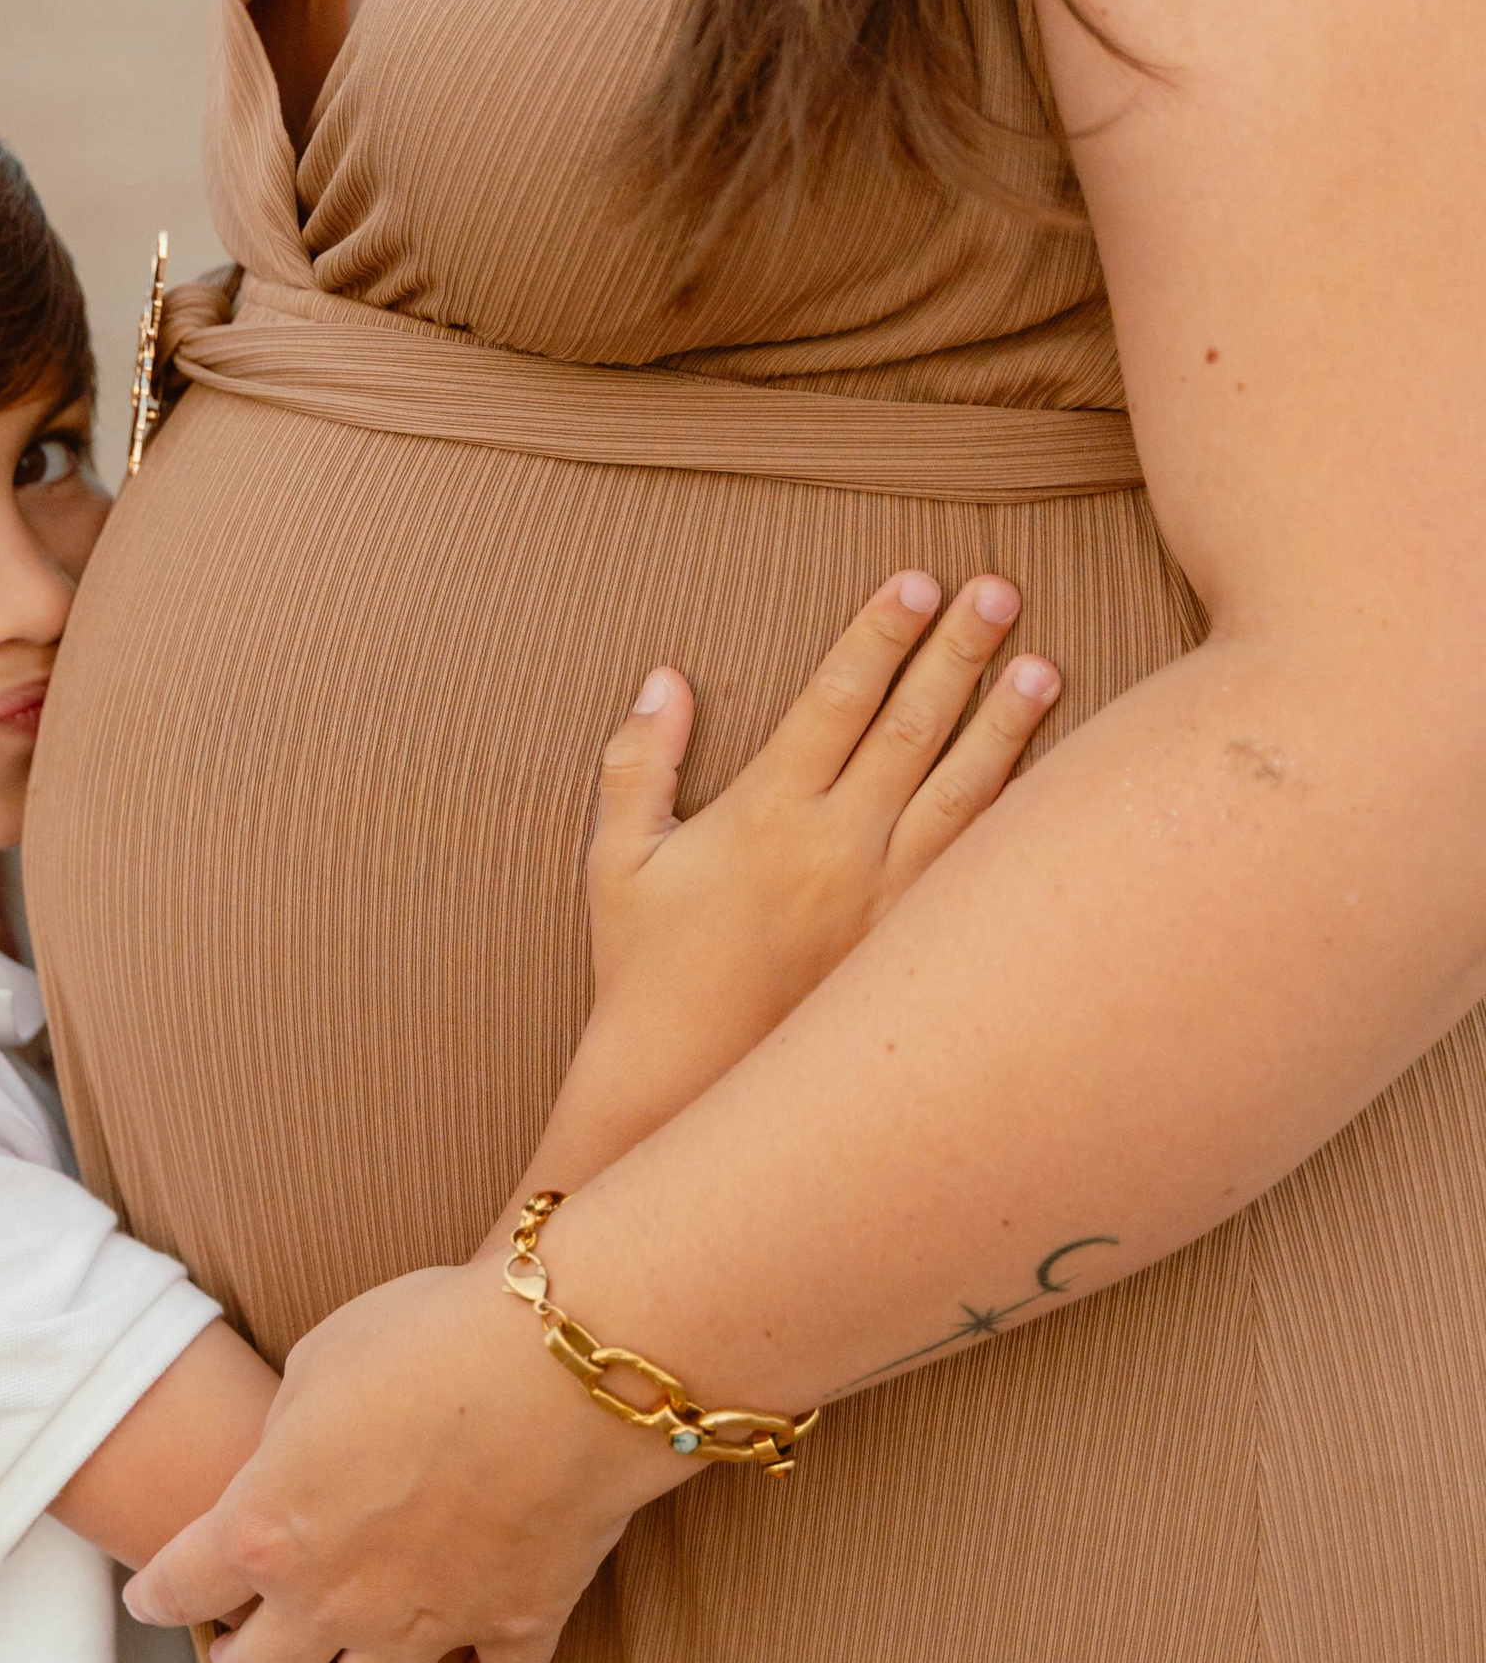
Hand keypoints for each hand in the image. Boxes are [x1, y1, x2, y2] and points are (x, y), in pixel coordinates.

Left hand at [123, 1250, 685, 1662]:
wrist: (562, 1366)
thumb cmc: (427, 1339)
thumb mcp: (318, 1363)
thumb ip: (285, 1437)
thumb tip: (291, 1465)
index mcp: (266, 1529)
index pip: (180, 1589)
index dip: (155, 1596)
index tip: (149, 1598)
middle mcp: (335, 1598)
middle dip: (243, 1661)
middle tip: (244, 1641)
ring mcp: (427, 1625)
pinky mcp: (515, 1624)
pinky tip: (474, 1657)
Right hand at [584, 570, 1058, 1028]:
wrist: (686, 1082)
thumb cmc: (644, 967)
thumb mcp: (618, 859)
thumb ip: (638, 761)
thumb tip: (666, 678)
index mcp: (766, 813)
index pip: (837, 699)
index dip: (878, 634)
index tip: (916, 580)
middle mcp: (835, 847)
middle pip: (913, 728)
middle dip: (958, 652)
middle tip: (1000, 590)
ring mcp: (883, 899)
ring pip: (962, 793)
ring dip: (1005, 724)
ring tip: (1045, 664)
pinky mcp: (909, 945)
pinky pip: (972, 866)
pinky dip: (1009, 814)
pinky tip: (1043, 775)